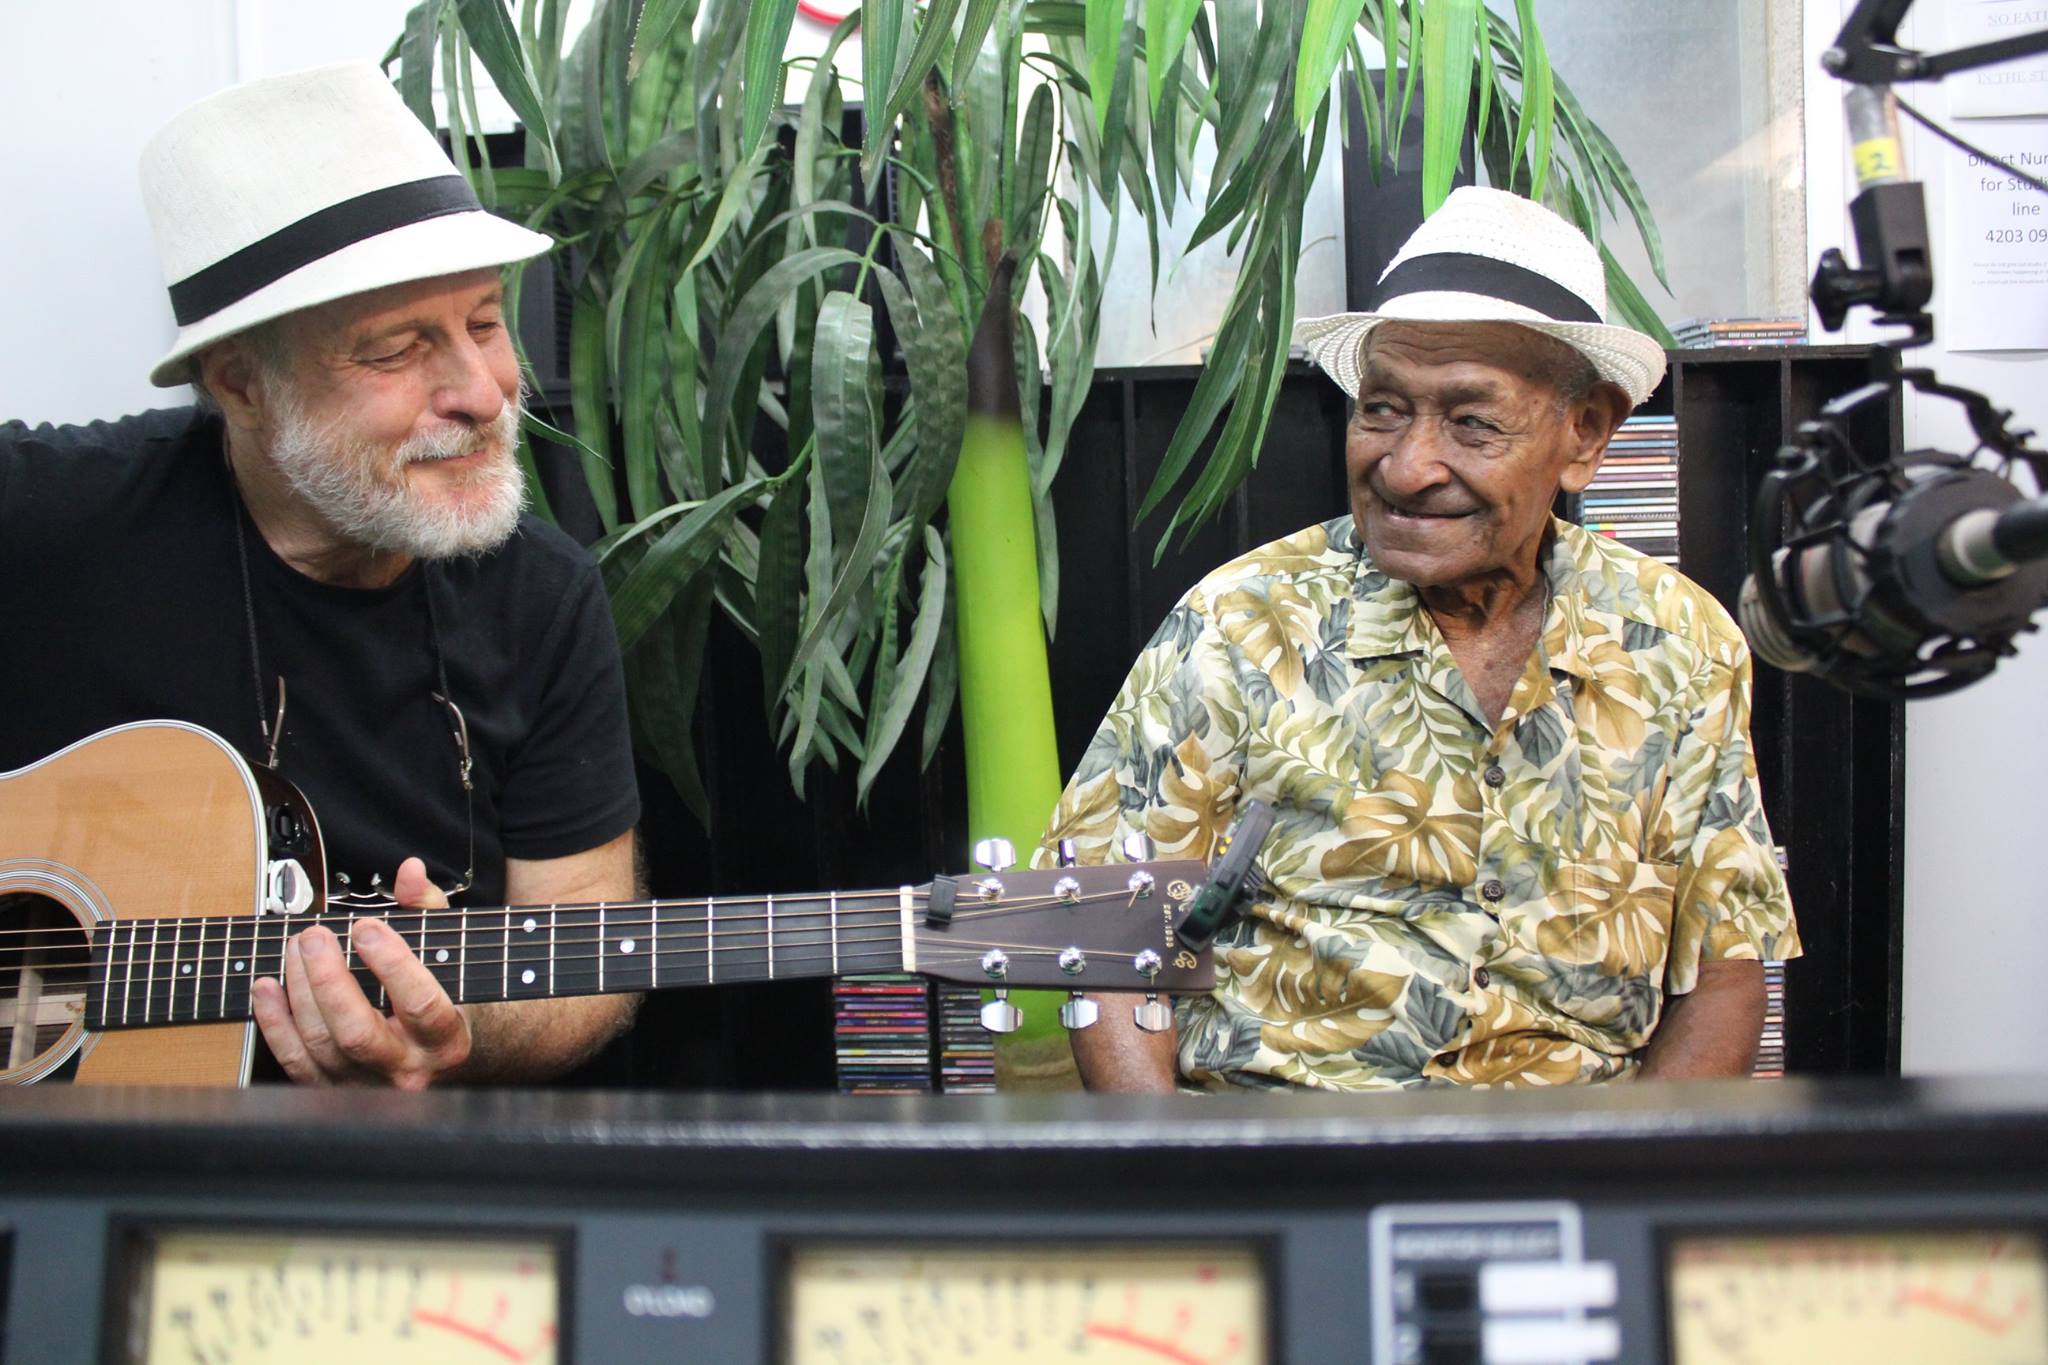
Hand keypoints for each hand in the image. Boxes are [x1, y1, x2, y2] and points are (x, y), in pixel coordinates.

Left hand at [251, 857, 473, 1088]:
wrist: (434, 1058)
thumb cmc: (440, 998)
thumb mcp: (446, 953)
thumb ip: (426, 908)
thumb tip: (408, 871)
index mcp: (445, 1039)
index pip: (421, 1004)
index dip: (391, 964)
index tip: (366, 927)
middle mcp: (406, 1070)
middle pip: (358, 1033)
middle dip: (329, 981)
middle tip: (314, 936)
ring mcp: (365, 1085)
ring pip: (321, 1044)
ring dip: (300, 990)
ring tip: (296, 946)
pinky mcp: (330, 1090)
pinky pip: (294, 1061)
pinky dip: (274, 1023)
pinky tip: (268, 986)